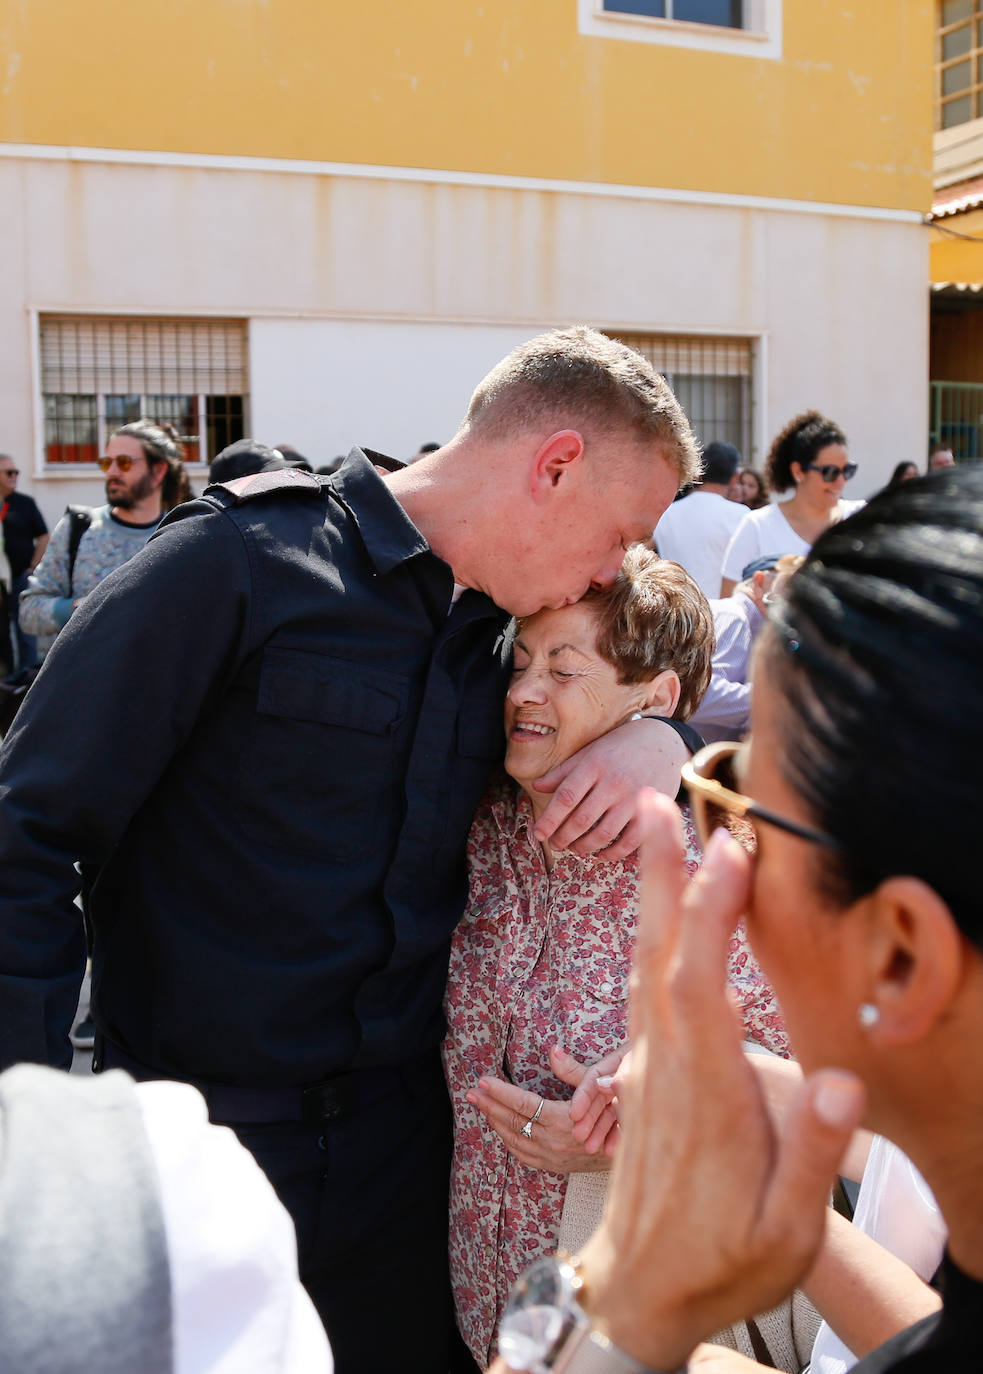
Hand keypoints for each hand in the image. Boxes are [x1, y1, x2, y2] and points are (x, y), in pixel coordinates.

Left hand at [465, 1048, 617, 1173]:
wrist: (627, 1153)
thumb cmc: (614, 1114)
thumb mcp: (596, 1087)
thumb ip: (572, 1070)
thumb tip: (553, 1049)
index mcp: (561, 1120)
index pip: (522, 1103)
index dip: (500, 1092)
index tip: (482, 1081)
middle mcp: (552, 1141)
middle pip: (512, 1120)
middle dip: (489, 1105)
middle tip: (471, 1092)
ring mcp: (551, 1156)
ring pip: (513, 1138)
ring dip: (495, 1122)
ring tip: (481, 1106)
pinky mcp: (553, 1166)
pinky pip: (522, 1154)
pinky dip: (508, 1140)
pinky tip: (500, 1128)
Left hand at [531, 717, 687, 859]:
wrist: (663, 742)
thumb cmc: (619, 748)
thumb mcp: (589, 752)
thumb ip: (563, 772)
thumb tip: (537, 786)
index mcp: (594, 765)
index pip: (566, 797)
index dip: (549, 819)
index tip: (538, 833)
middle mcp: (614, 782)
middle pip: (582, 820)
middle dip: (563, 837)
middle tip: (554, 844)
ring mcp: (634, 798)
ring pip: (603, 834)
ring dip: (584, 847)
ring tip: (574, 848)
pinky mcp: (652, 812)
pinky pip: (630, 841)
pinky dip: (613, 853)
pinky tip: (601, 853)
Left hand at [574, 791, 865, 1370]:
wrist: (642, 1289)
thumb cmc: (725, 1260)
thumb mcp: (786, 1233)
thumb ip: (811, 1157)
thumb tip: (842, 1081)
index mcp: (707, 1098)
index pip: (702, 989)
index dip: (712, 918)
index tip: (727, 853)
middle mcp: (664, 1067)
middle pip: (659, 956)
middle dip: (660, 877)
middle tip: (652, 805)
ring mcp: (644, 1066)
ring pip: (643, 963)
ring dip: (649, 894)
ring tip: (649, 829)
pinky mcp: (637, 1071)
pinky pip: (641, 986)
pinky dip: (650, 935)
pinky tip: (658, 910)